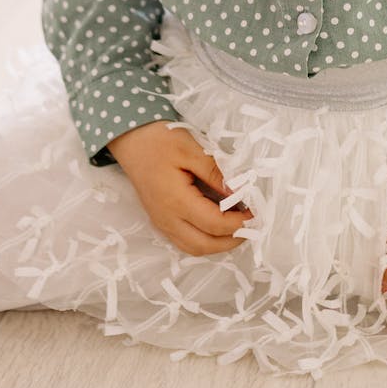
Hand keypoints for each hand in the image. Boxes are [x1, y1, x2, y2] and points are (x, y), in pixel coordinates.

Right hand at [106, 119, 251, 255]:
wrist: (130, 139)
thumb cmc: (160, 139)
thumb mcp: (192, 149)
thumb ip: (216, 173)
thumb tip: (241, 192)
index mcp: (176, 201)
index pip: (214, 224)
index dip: (239, 223)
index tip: (256, 213)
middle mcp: (167, 219)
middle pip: (204, 245)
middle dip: (232, 241)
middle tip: (252, 225)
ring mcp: (161, 222)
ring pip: (193, 248)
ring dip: (218, 244)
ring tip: (238, 228)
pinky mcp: (159, 220)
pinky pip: (184, 241)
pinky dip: (204, 240)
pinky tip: (217, 227)